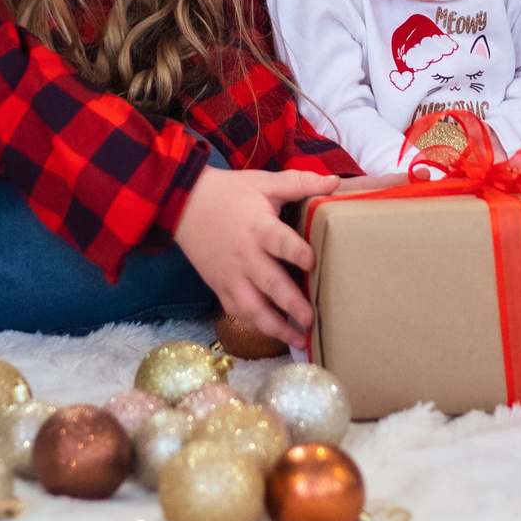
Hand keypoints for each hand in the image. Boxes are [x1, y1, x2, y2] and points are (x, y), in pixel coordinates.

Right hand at [174, 165, 338, 347]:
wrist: (184, 204)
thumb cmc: (230, 193)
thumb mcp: (263, 182)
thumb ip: (299, 183)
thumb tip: (335, 181)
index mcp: (258, 228)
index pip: (278, 241)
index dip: (295, 251)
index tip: (312, 261)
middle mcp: (245, 256)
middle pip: (269, 284)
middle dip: (291, 303)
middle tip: (310, 319)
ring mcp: (231, 276)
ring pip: (251, 307)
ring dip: (274, 326)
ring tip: (299, 339)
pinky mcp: (220, 287)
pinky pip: (236, 312)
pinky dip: (254, 325)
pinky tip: (273, 334)